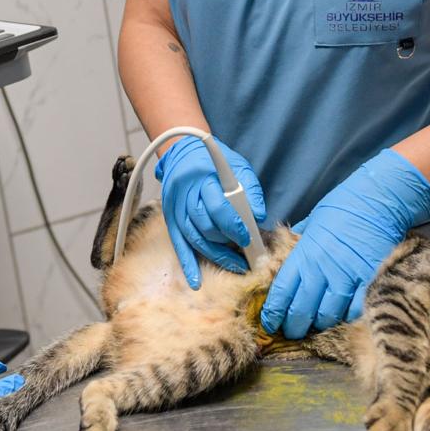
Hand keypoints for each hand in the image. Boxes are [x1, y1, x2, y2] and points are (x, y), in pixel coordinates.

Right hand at [156, 135, 266, 288]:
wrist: (182, 150)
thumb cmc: (214, 160)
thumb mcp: (237, 165)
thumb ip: (250, 189)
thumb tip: (258, 216)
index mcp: (203, 179)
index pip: (218, 208)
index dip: (234, 226)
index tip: (248, 238)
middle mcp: (186, 195)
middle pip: (205, 226)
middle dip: (226, 244)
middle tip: (246, 257)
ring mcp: (175, 209)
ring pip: (194, 238)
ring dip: (215, 256)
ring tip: (235, 266)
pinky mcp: (171, 219)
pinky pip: (178, 245)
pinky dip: (187, 264)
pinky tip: (196, 280)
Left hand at [261, 149, 429, 339]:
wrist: (377, 200)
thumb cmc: (343, 207)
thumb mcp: (312, 222)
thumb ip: (300, 244)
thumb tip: (287, 253)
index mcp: (303, 255)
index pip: (281, 292)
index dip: (274, 313)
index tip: (271, 323)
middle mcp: (321, 269)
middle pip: (301, 310)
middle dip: (295, 327)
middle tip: (293, 332)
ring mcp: (345, 277)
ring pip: (327, 316)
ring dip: (321, 325)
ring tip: (318, 326)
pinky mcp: (368, 282)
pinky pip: (354, 311)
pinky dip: (347, 318)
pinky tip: (344, 317)